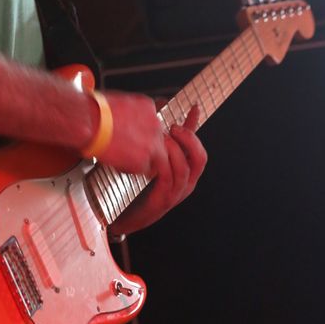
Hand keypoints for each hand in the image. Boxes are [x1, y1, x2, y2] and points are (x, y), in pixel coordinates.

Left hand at [96, 95, 206, 235]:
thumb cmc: (139, 187)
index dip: (195, 127)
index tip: (194, 108)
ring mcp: (176, 193)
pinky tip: (156, 154)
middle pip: (199, 158)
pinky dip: (164, 164)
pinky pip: (169, 178)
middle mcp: (186, 183)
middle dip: (189, 140)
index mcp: (186, 172)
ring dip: (175, 151)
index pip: (197, 147)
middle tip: (174, 127)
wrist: (125, 215)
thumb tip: (161, 112)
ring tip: (163, 139)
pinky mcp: (163, 200)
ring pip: (185, 168)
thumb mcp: (152, 159)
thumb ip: (161, 140)